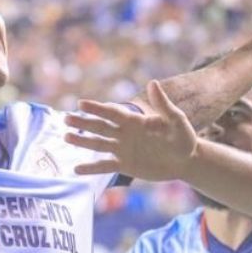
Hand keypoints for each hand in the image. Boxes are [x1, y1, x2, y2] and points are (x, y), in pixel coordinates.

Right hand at [66, 80, 198, 179]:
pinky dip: (92, 168)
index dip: (97, 108)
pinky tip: (76, 169)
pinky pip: (105, 166)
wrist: (186, 161)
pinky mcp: (125, 165)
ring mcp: (123, 149)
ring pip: (99, 144)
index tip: (81, 104)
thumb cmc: (183, 138)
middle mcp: (125, 133)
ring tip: (66, 138)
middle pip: (100, 127)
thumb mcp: (176, 121)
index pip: (112, 112)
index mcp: (135, 121)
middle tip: (65, 119)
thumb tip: (153, 83)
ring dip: (83, 141)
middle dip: (83, 123)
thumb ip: (163, 105)